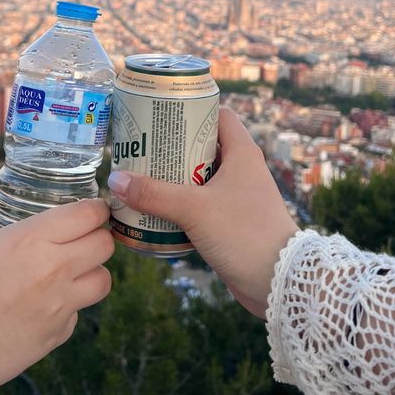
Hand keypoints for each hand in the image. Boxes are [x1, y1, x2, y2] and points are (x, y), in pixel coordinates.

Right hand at [0, 174, 113, 394]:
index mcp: (31, 240)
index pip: (90, 214)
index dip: (95, 208)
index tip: (90, 207)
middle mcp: (53, 271)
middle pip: (105, 244)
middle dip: (98, 235)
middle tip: (83, 234)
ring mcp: (59, 306)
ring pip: (103, 280)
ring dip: (93, 270)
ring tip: (73, 267)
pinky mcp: (57, 335)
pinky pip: (79, 312)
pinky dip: (70, 304)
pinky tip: (46, 301)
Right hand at [108, 108, 297, 317]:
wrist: (279, 284)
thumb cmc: (245, 235)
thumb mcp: (194, 209)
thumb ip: (154, 194)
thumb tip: (115, 179)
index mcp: (242, 152)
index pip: (218, 114)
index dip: (191, 110)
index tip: (162, 114)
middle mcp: (241, 169)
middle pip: (202, 145)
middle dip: (173, 147)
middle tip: (143, 147)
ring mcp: (237, 195)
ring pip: (199, 176)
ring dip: (174, 178)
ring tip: (142, 176)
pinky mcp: (231, 220)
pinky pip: (201, 202)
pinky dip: (181, 202)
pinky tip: (156, 209)